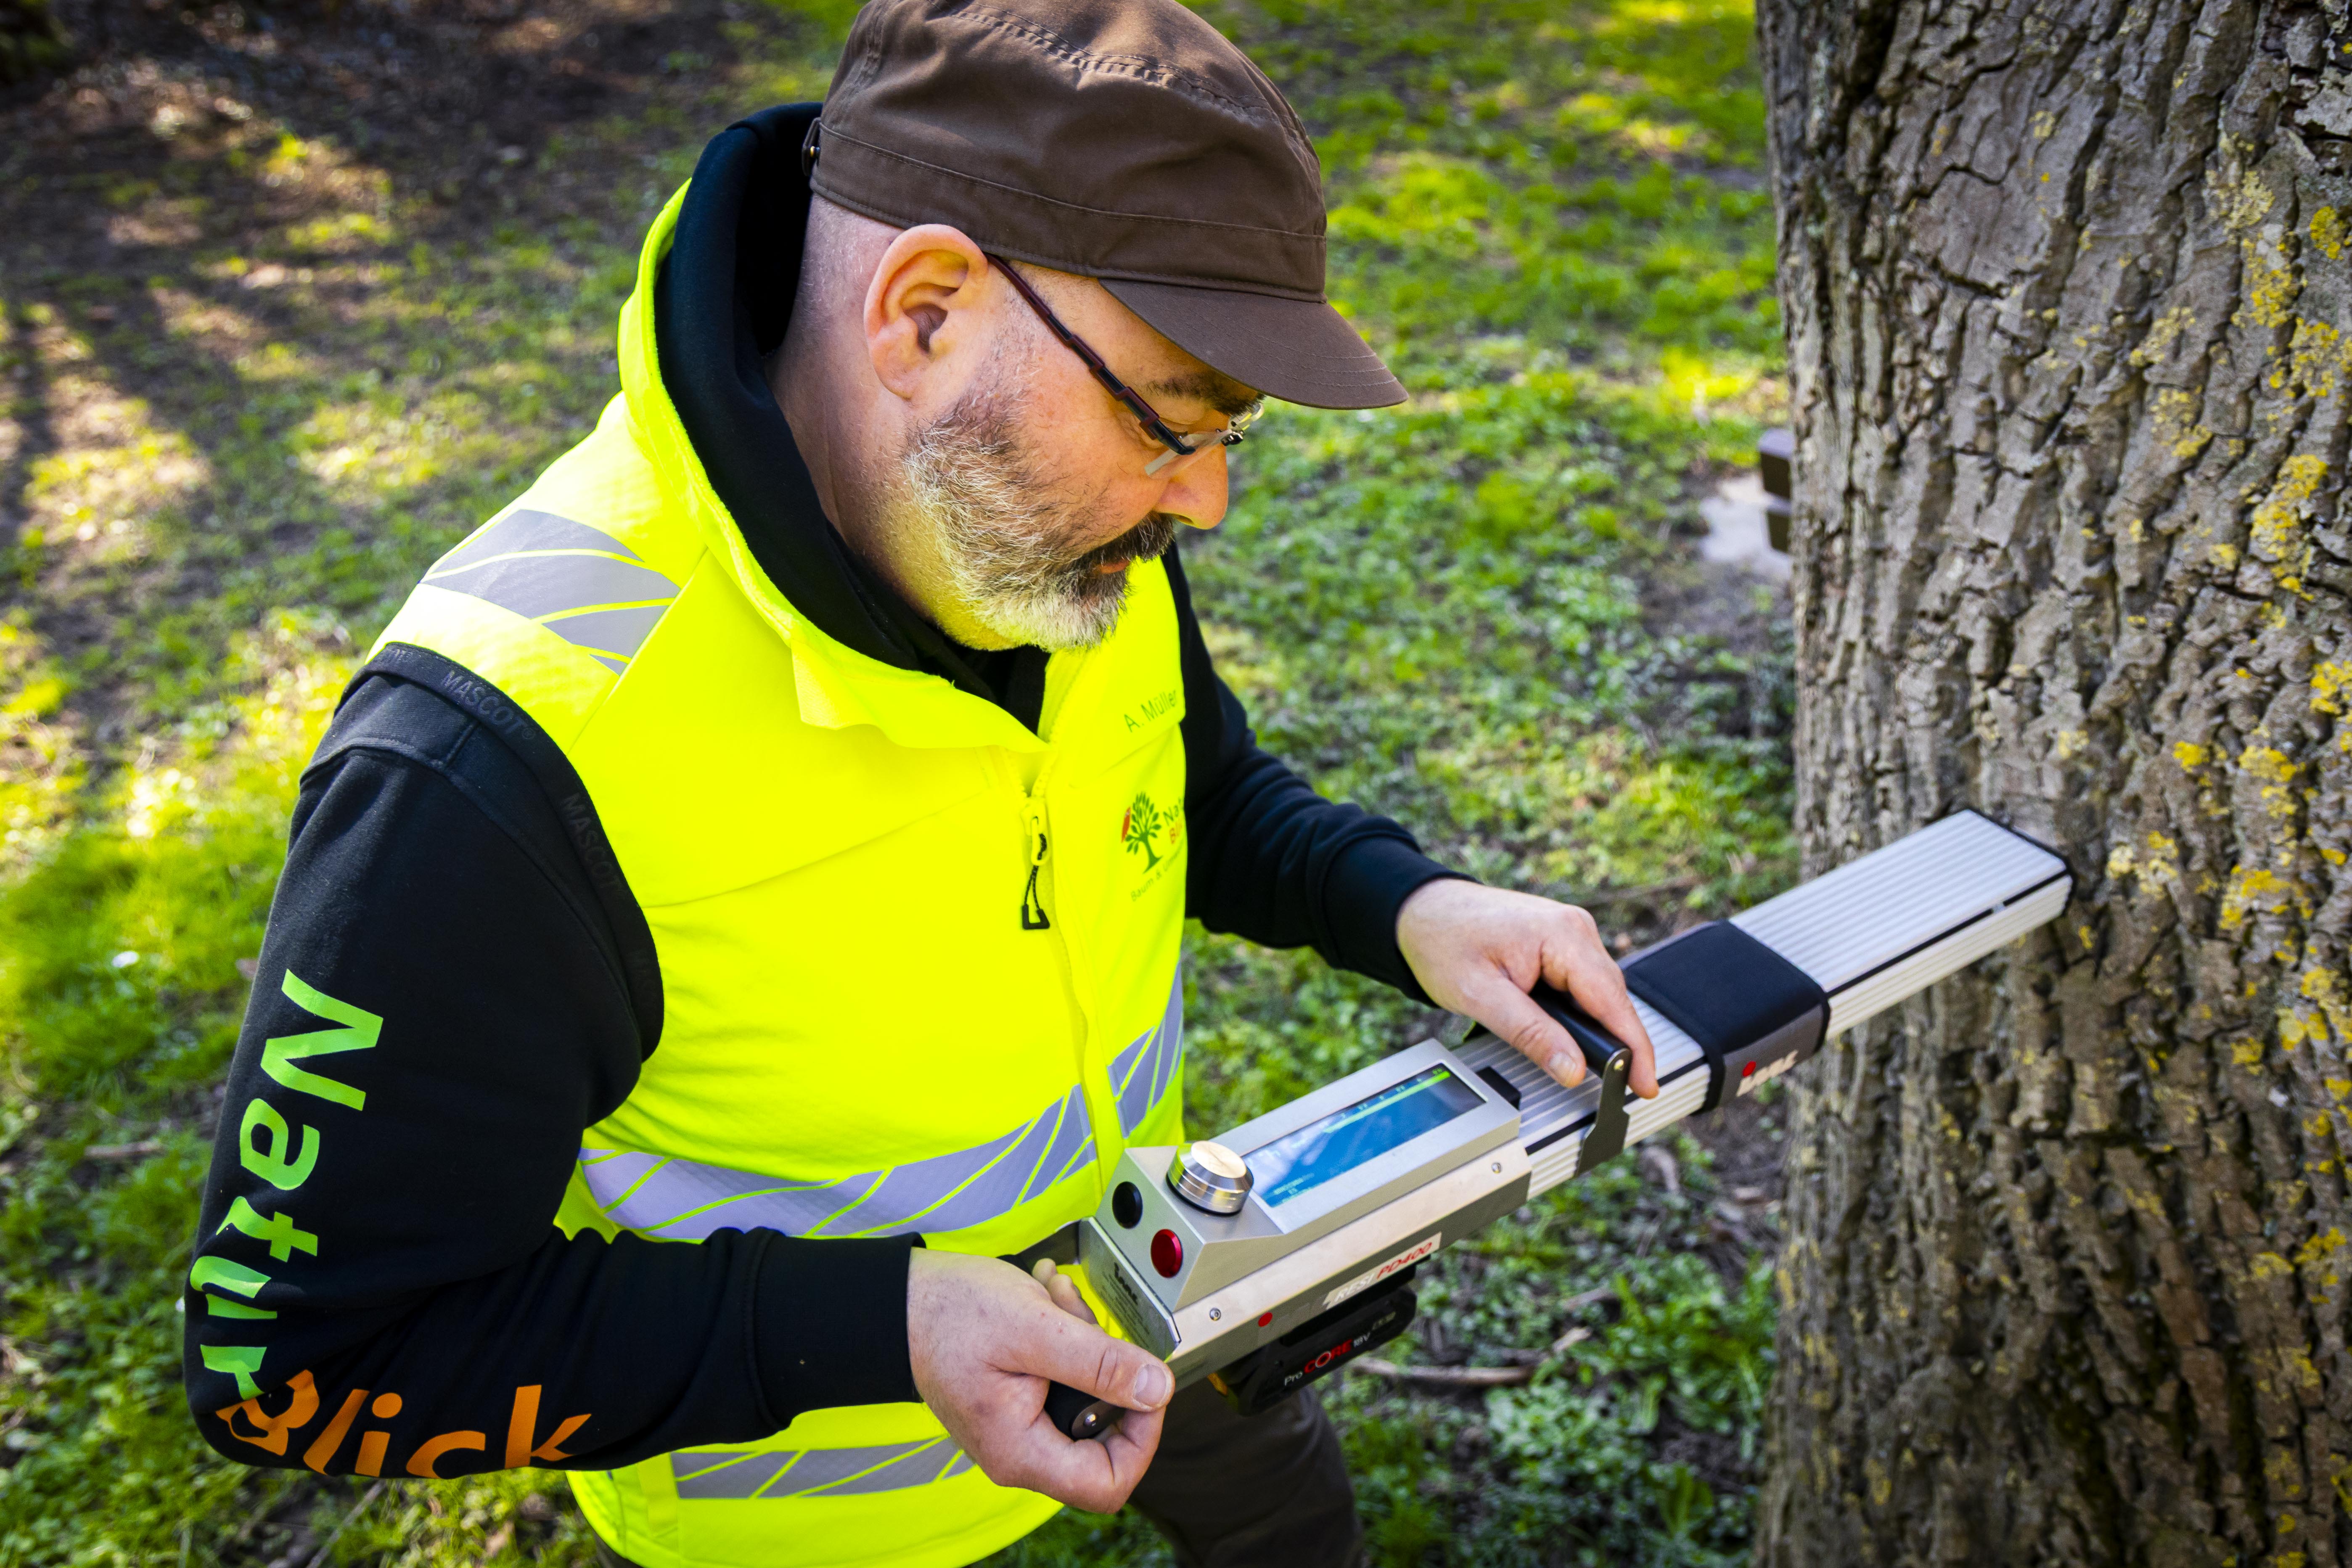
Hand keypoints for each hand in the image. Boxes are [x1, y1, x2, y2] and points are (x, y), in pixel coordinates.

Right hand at [907, 1249, 1169, 1511]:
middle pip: (1102, 1435)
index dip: (1141, 1438)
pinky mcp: (1018, 1398)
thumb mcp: (1035, 1329)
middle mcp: (1020, 1450)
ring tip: (1057, 1297)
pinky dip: (1065, 1334)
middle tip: (1083, 1319)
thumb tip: (1157, 1390)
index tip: (1143, 1386)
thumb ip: (1099, 1364)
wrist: (901, 1298)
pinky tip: (1046, 1298)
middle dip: (1106, 1367)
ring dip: (1084, 1339)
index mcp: (1021, 1452)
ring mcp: (1018, 1425)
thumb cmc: (950, 1314)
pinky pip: (1064, 1376)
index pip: (1108, 1483)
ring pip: (1085, 1396)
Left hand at [1395, 878, 1658, 1098]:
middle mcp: (1575, 930)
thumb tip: (1572, 1068)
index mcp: (1563, 936)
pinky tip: (1573, 1035)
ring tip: (1598, 1068)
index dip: (1634, 1047)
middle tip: (1621, 1088)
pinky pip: (1583, 984)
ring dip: (1599, 1027)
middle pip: (1611, 998)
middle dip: (1618, 1043)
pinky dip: (1582, 1012)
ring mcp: (1569, 934)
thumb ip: (1529, 1033)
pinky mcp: (1559, 943)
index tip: (1647, 1084)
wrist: (1420, 910)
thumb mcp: (1480, 995)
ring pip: (1598, 993)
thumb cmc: (1442, 941)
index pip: (1613, 1000)